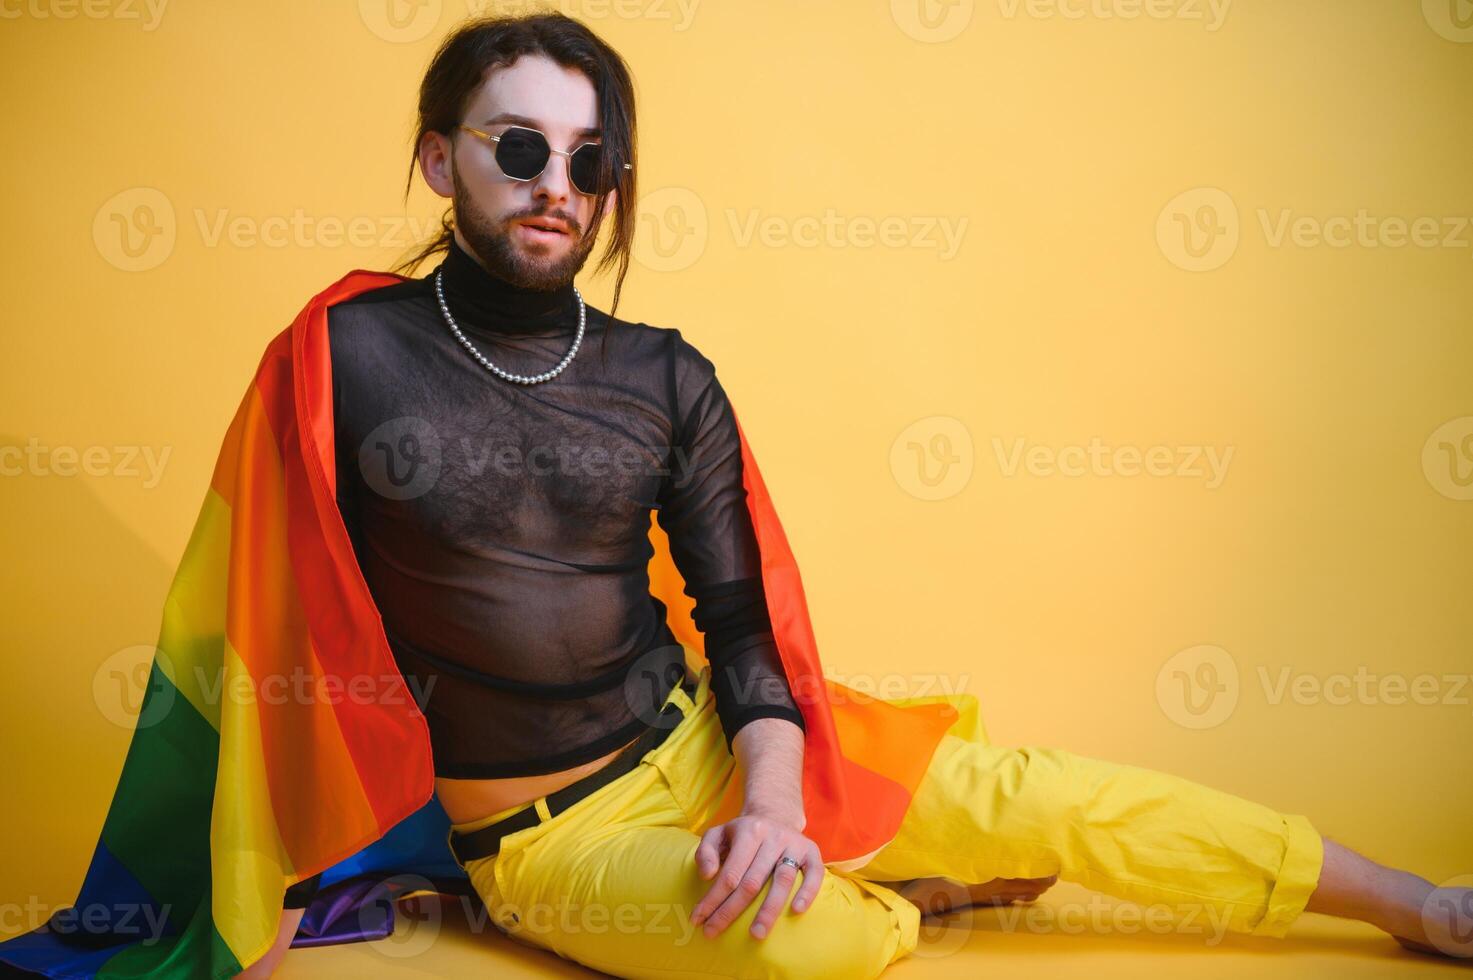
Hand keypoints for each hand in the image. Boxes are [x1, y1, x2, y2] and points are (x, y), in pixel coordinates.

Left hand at [689, 811, 822, 939]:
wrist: (776, 815)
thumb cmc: (742, 834)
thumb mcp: (718, 834)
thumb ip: (705, 852)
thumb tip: (707, 876)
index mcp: (748, 831)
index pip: (730, 873)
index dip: (713, 899)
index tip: (699, 921)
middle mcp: (773, 836)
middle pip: (752, 881)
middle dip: (731, 911)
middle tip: (714, 933)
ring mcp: (794, 844)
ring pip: (782, 880)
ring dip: (769, 911)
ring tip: (756, 935)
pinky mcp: (812, 851)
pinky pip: (814, 873)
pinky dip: (807, 892)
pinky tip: (797, 911)